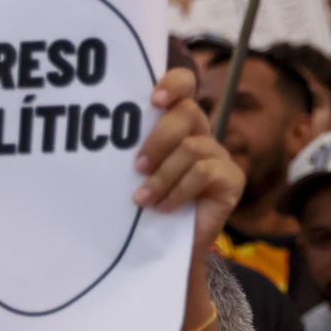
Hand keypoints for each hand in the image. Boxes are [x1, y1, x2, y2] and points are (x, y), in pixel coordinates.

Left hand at [133, 68, 241, 257]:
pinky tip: (163, 207)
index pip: (185, 86)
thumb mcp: (134, 174)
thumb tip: (99, 140)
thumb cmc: (145, 205)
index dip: (174, 83)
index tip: (153, 99)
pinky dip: (178, 191)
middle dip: (158, 139)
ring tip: (142, 199)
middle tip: (137, 166)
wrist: (166, 247)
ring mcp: (219, 156)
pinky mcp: (231, 179)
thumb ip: (130, 152)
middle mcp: (201, 134)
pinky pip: (204, 173)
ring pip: (192, 147)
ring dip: (162, 175)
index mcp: (177, 125)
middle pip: (188, 112)